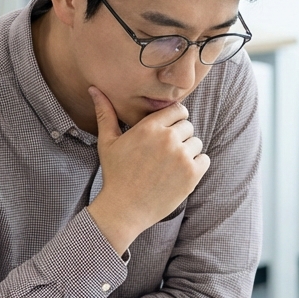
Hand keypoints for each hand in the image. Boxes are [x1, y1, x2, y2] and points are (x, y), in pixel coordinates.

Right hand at [86, 86, 208, 253]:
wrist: (124, 209)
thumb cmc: (115, 175)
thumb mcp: (107, 142)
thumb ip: (105, 113)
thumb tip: (94, 88)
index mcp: (149, 127)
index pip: (178, 109)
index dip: (174, 119)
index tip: (167, 131)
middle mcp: (167, 139)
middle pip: (188, 125)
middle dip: (179, 136)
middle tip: (164, 153)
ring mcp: (181, 157)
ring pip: (196, 142)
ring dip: (187, 151)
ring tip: (170, 165)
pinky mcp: (191, 174)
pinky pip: (204, 159)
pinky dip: (196, 166)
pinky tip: (179, 174)